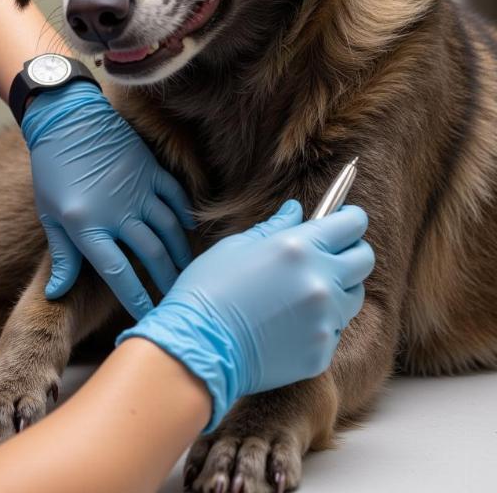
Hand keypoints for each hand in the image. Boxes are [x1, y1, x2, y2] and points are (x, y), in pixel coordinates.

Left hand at [21, 81, 195, 318]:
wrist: (67, 119)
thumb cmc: (52, 170)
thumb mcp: (49, 215)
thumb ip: (62, 256)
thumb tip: (56, 294)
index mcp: (87, 226)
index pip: (118, 273)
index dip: (135, 298)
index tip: (146, 316)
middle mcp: (117, 211)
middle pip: (151, 255)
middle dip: (166, 281)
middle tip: (175, 298)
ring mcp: (138, 189)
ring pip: (169, 229)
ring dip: (180, 253)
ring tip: (186, 271)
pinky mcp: (150, 170)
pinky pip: (175, 197)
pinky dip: (184, 216)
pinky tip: (188, 231)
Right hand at [116, 200, 373, 430]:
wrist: (198, 347)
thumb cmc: (208, 289)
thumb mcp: (236, 247)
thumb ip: (274, 227)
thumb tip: (296, 210)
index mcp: (299, 247)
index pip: (352, 224)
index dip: (350, 218)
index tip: (345, 219)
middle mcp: (320, 281)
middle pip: (364, 259)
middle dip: (350, 252)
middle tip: (327, 255)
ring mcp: (325, 319)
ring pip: (353, 297)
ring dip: (337, 290)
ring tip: (301, 293)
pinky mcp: (321, 351)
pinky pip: (333, 330)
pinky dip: (318, 323)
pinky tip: (287, 323)